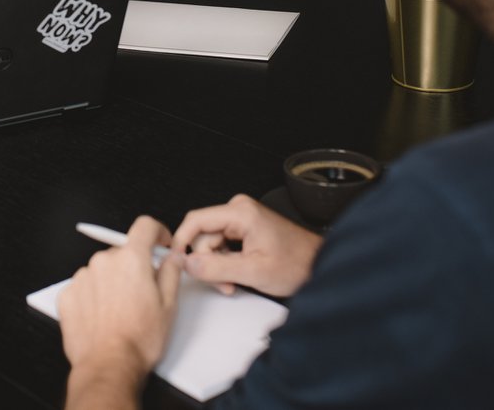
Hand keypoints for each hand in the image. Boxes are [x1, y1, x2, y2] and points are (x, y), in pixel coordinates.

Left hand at [58, 216, 181, 403]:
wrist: (108, 366)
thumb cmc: (138, 340)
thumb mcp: (169, 305)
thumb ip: (172, 272)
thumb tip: (173, 258)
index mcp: (131, 259)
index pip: (145, 226)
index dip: (157, 232)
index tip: (161, 243)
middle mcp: (104, 262)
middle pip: (123, 252)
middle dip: (134, 266)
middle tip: (143, 293)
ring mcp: (82, 277)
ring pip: (103, 270)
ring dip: (112, 282)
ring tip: (121, 311)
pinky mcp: (67, 295)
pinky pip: (85, 286)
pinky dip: (94, 296)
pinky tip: (104, 316)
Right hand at [171, 194, 321, 297]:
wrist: (317, 265)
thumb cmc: (296, 263)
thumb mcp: (253, 271)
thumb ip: (217, 268)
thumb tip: (187, 264)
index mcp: (241, 212)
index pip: (196, 220)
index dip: (181, 241)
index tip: (176, 260)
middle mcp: (239, 210)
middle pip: (203, 236)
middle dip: (208, 262)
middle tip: (223, 283)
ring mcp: (241, 219)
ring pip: (211, 243)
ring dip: (218, 266)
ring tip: (234, 282)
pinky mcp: (244, 229)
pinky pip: (222, 245)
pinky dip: (225, 262)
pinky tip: (237, 275)